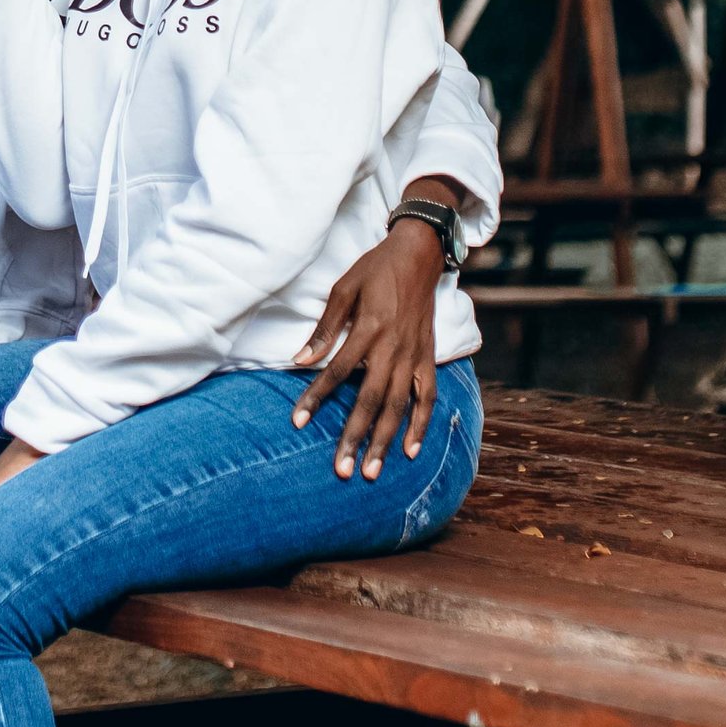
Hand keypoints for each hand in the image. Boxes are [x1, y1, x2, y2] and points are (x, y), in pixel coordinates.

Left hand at [293, 214, 445, 478]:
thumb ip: (325, 328)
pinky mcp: (428, 357)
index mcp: (370, 328)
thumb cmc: (375, 269)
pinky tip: (410, 450)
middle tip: (342, 469)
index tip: (298, 421)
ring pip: (399, 406)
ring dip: (385, 441)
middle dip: (355, 436)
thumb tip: (300, 360)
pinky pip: (426, 396)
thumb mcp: (343, 289)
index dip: (316, 397)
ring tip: (371, 471)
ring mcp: (414, 355)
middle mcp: (394, 347)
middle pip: (372, 400)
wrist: (419, 255)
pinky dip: (421, 424)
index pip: (337, 371)